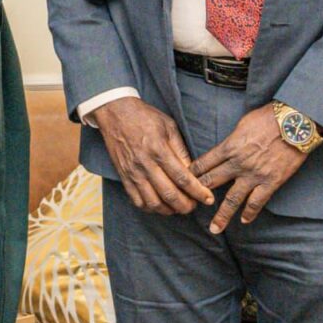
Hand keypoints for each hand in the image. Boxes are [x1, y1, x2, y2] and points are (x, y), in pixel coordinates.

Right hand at [93, 97, 213, 215]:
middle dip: (185, 206)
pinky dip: (150, 208)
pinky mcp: (123, 176)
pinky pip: (136, 200)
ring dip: (168, 210)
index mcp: (159, 149)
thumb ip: (180, 150)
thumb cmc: (144, 117)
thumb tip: (192, 170)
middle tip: (194, 206)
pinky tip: (159, 205)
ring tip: (178, 207)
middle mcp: (145, 164)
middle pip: (169, 194)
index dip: (197, 192)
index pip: (182, 178)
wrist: (115, 113)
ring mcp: (132, 172)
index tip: (208, 199)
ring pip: (153, 202)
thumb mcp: (169, 126)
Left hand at [190, 104, 306, 233]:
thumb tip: (226, 148)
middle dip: (198, 195)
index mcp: (229, 146)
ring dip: (222, 215)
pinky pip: (257, 202)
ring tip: (215, 229)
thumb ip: (232, 139)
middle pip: (212, 182)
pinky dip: (250, 212)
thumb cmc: (269, 118)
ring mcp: (254, 174)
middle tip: (190, 206)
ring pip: (232, 199)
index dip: (192, 173)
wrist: (295, 122)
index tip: (184, 182)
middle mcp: (238, 163)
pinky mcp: (271, 182)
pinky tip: (244, 220)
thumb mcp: (243, 124)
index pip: (204, 163)